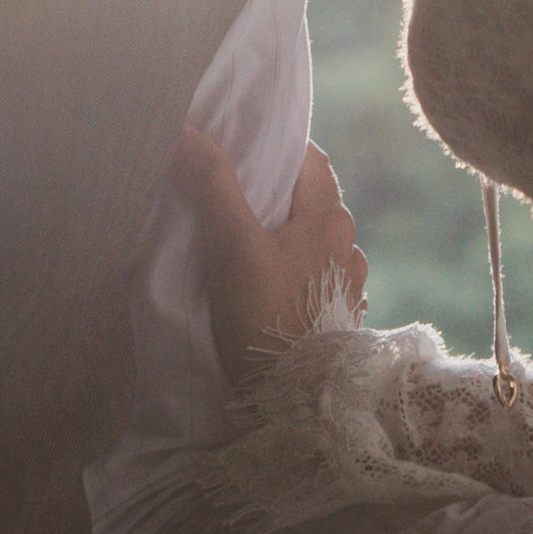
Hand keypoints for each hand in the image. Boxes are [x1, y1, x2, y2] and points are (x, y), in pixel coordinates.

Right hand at [173, 126, 368, 388]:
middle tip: (226, 191)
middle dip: (271, 191)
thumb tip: (185, 128)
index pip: (308, 158)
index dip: (273, 146)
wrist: (295, 405)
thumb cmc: (266, 316)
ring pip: (309, 241)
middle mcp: (347, 247)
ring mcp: (344, 286)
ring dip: (280, 234)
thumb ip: (212, 183)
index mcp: (331, 218)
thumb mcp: (233, 245)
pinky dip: (287, 270)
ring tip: (239, 240)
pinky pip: (310, 277)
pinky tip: (262, 284)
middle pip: (308, 199)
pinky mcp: (334, 319)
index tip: (236, 146)